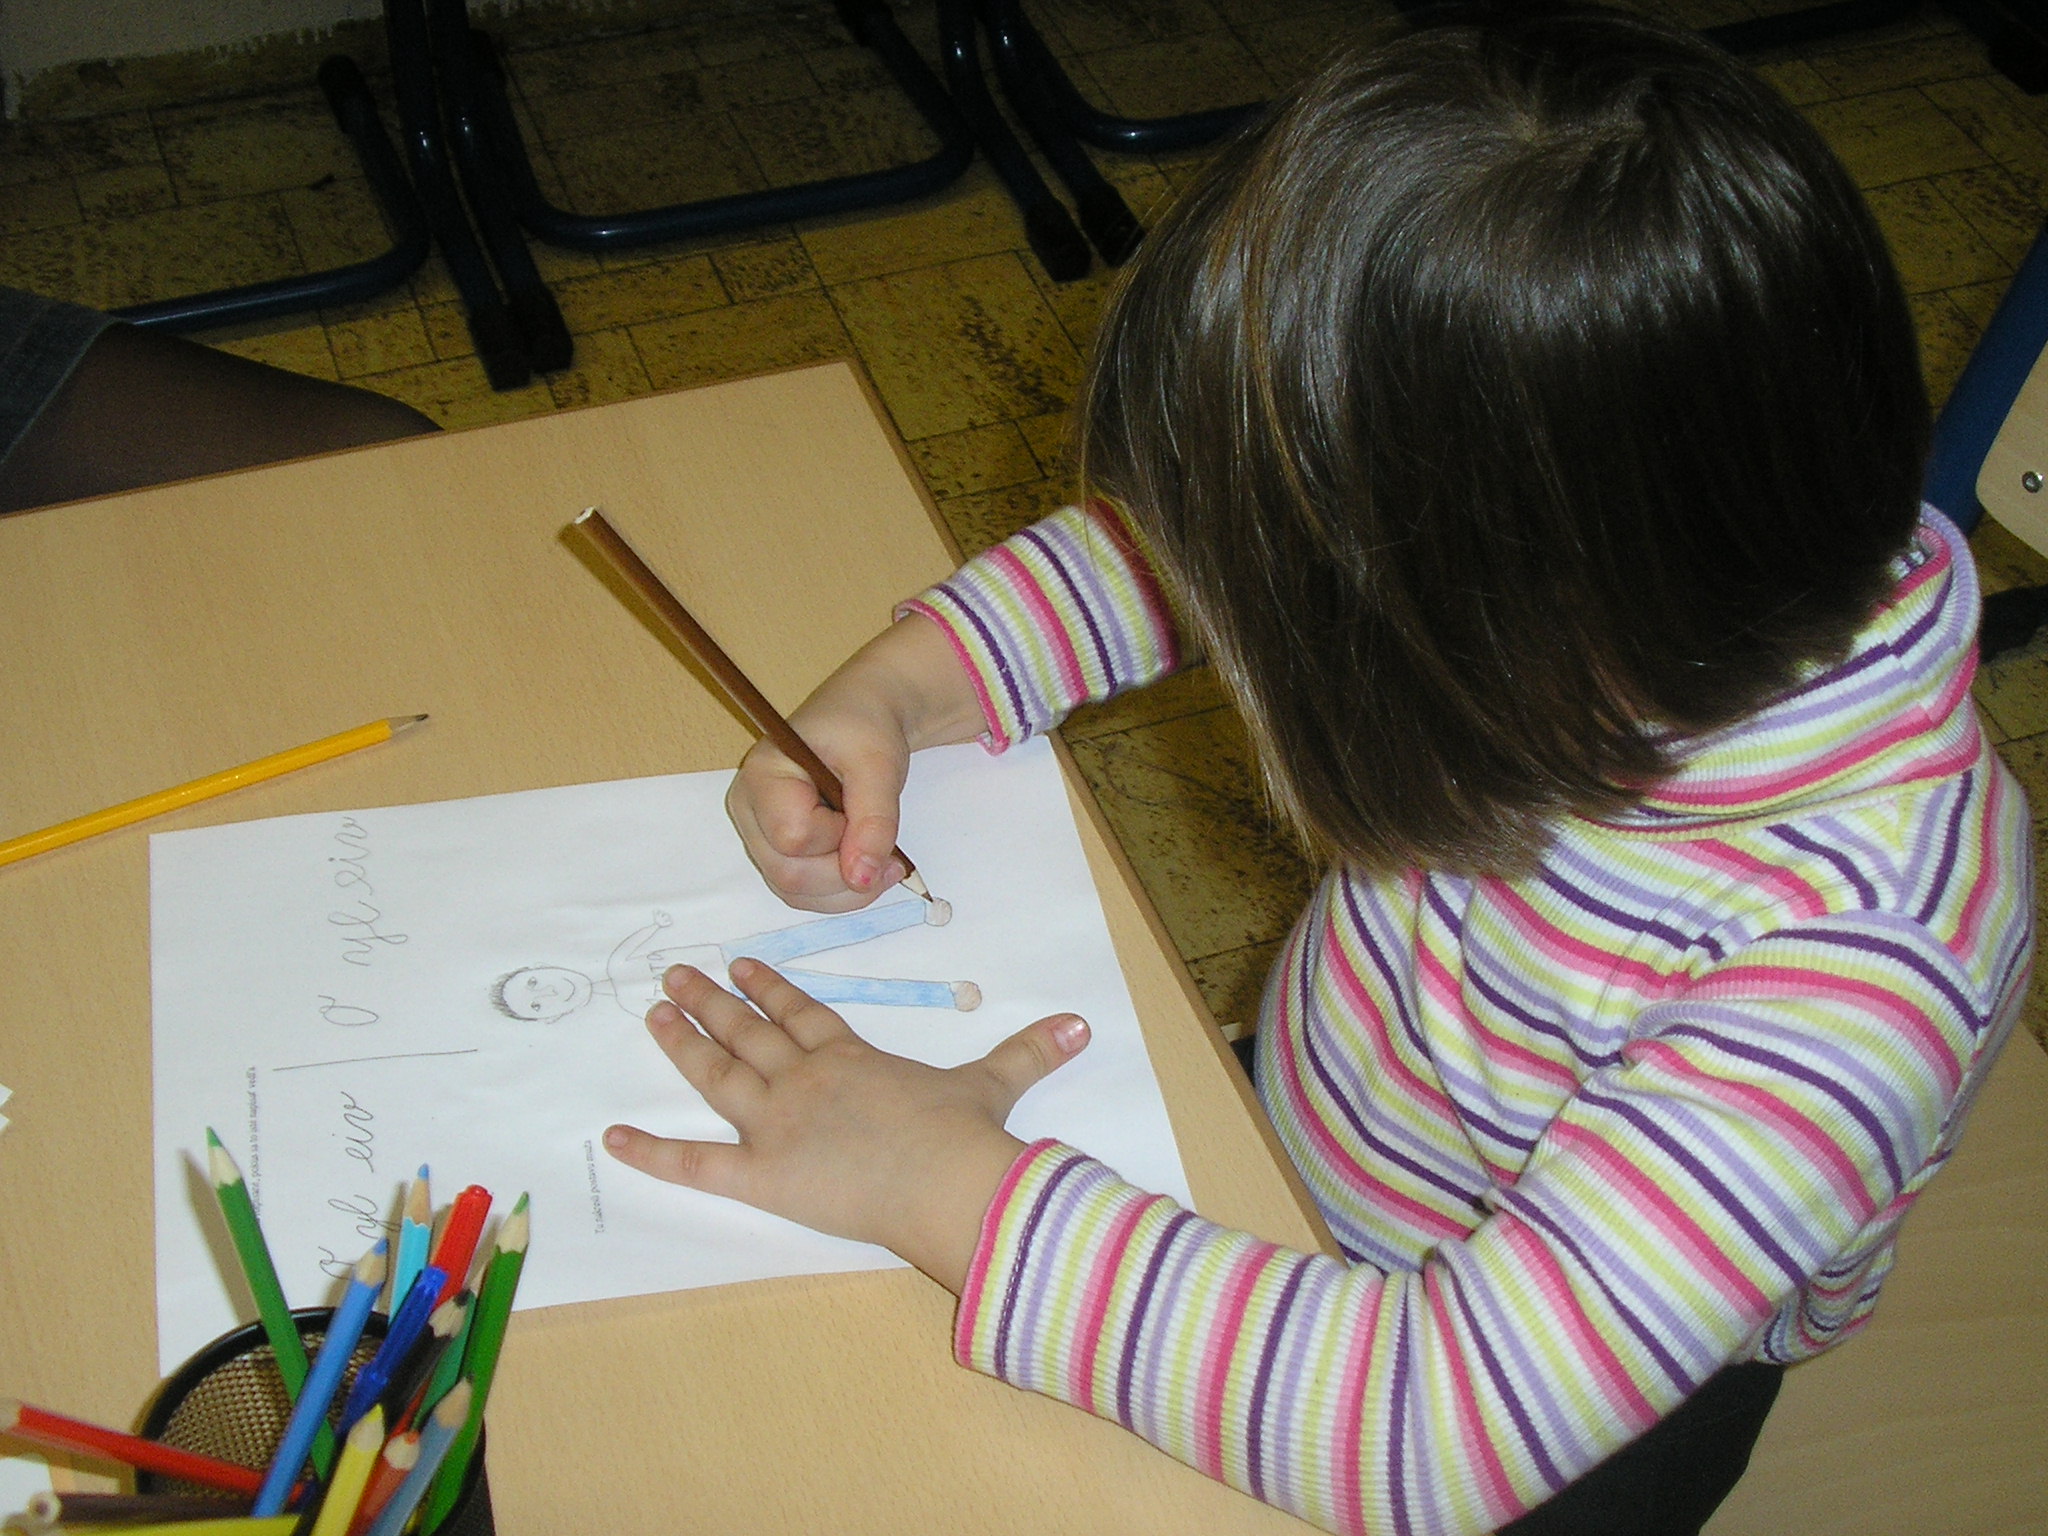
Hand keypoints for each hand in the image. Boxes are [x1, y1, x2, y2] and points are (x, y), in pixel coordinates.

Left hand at [603, 959, 1088, 1292]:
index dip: (770, 988)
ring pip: (718, 1074)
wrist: (948, 1180)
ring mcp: (776, 1122)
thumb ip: (1029, 1052)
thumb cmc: (965, 1134)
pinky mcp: (759, 1173)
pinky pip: (695, 1163)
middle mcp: (805, 1078)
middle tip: (673, 977)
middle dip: (710, 1002)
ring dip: (683, 1043)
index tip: (743, 965)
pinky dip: (652, 1152)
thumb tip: (1081, 1024)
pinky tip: (613, 1137)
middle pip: (749, 1033)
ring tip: (652, 1014)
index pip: (801, 1013)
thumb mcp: (994, 1085)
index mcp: (851, 1056)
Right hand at [726, 612, 983, 911]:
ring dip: (847, 891)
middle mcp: (749, 811)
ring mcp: (759, 837)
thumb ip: (874, 820)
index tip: (864, 811)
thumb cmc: (864, 730)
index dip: (838, 838)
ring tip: (886, 863)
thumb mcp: (879, 765)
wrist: (861, 722)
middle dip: (846, 874)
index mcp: (762, 775)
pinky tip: (867, 867)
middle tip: (891, 856)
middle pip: (788, 874)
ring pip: (795, 892)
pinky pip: (804, 892)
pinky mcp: (777, 854)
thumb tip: (862, 877)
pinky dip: (841, 892)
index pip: (792, 836)